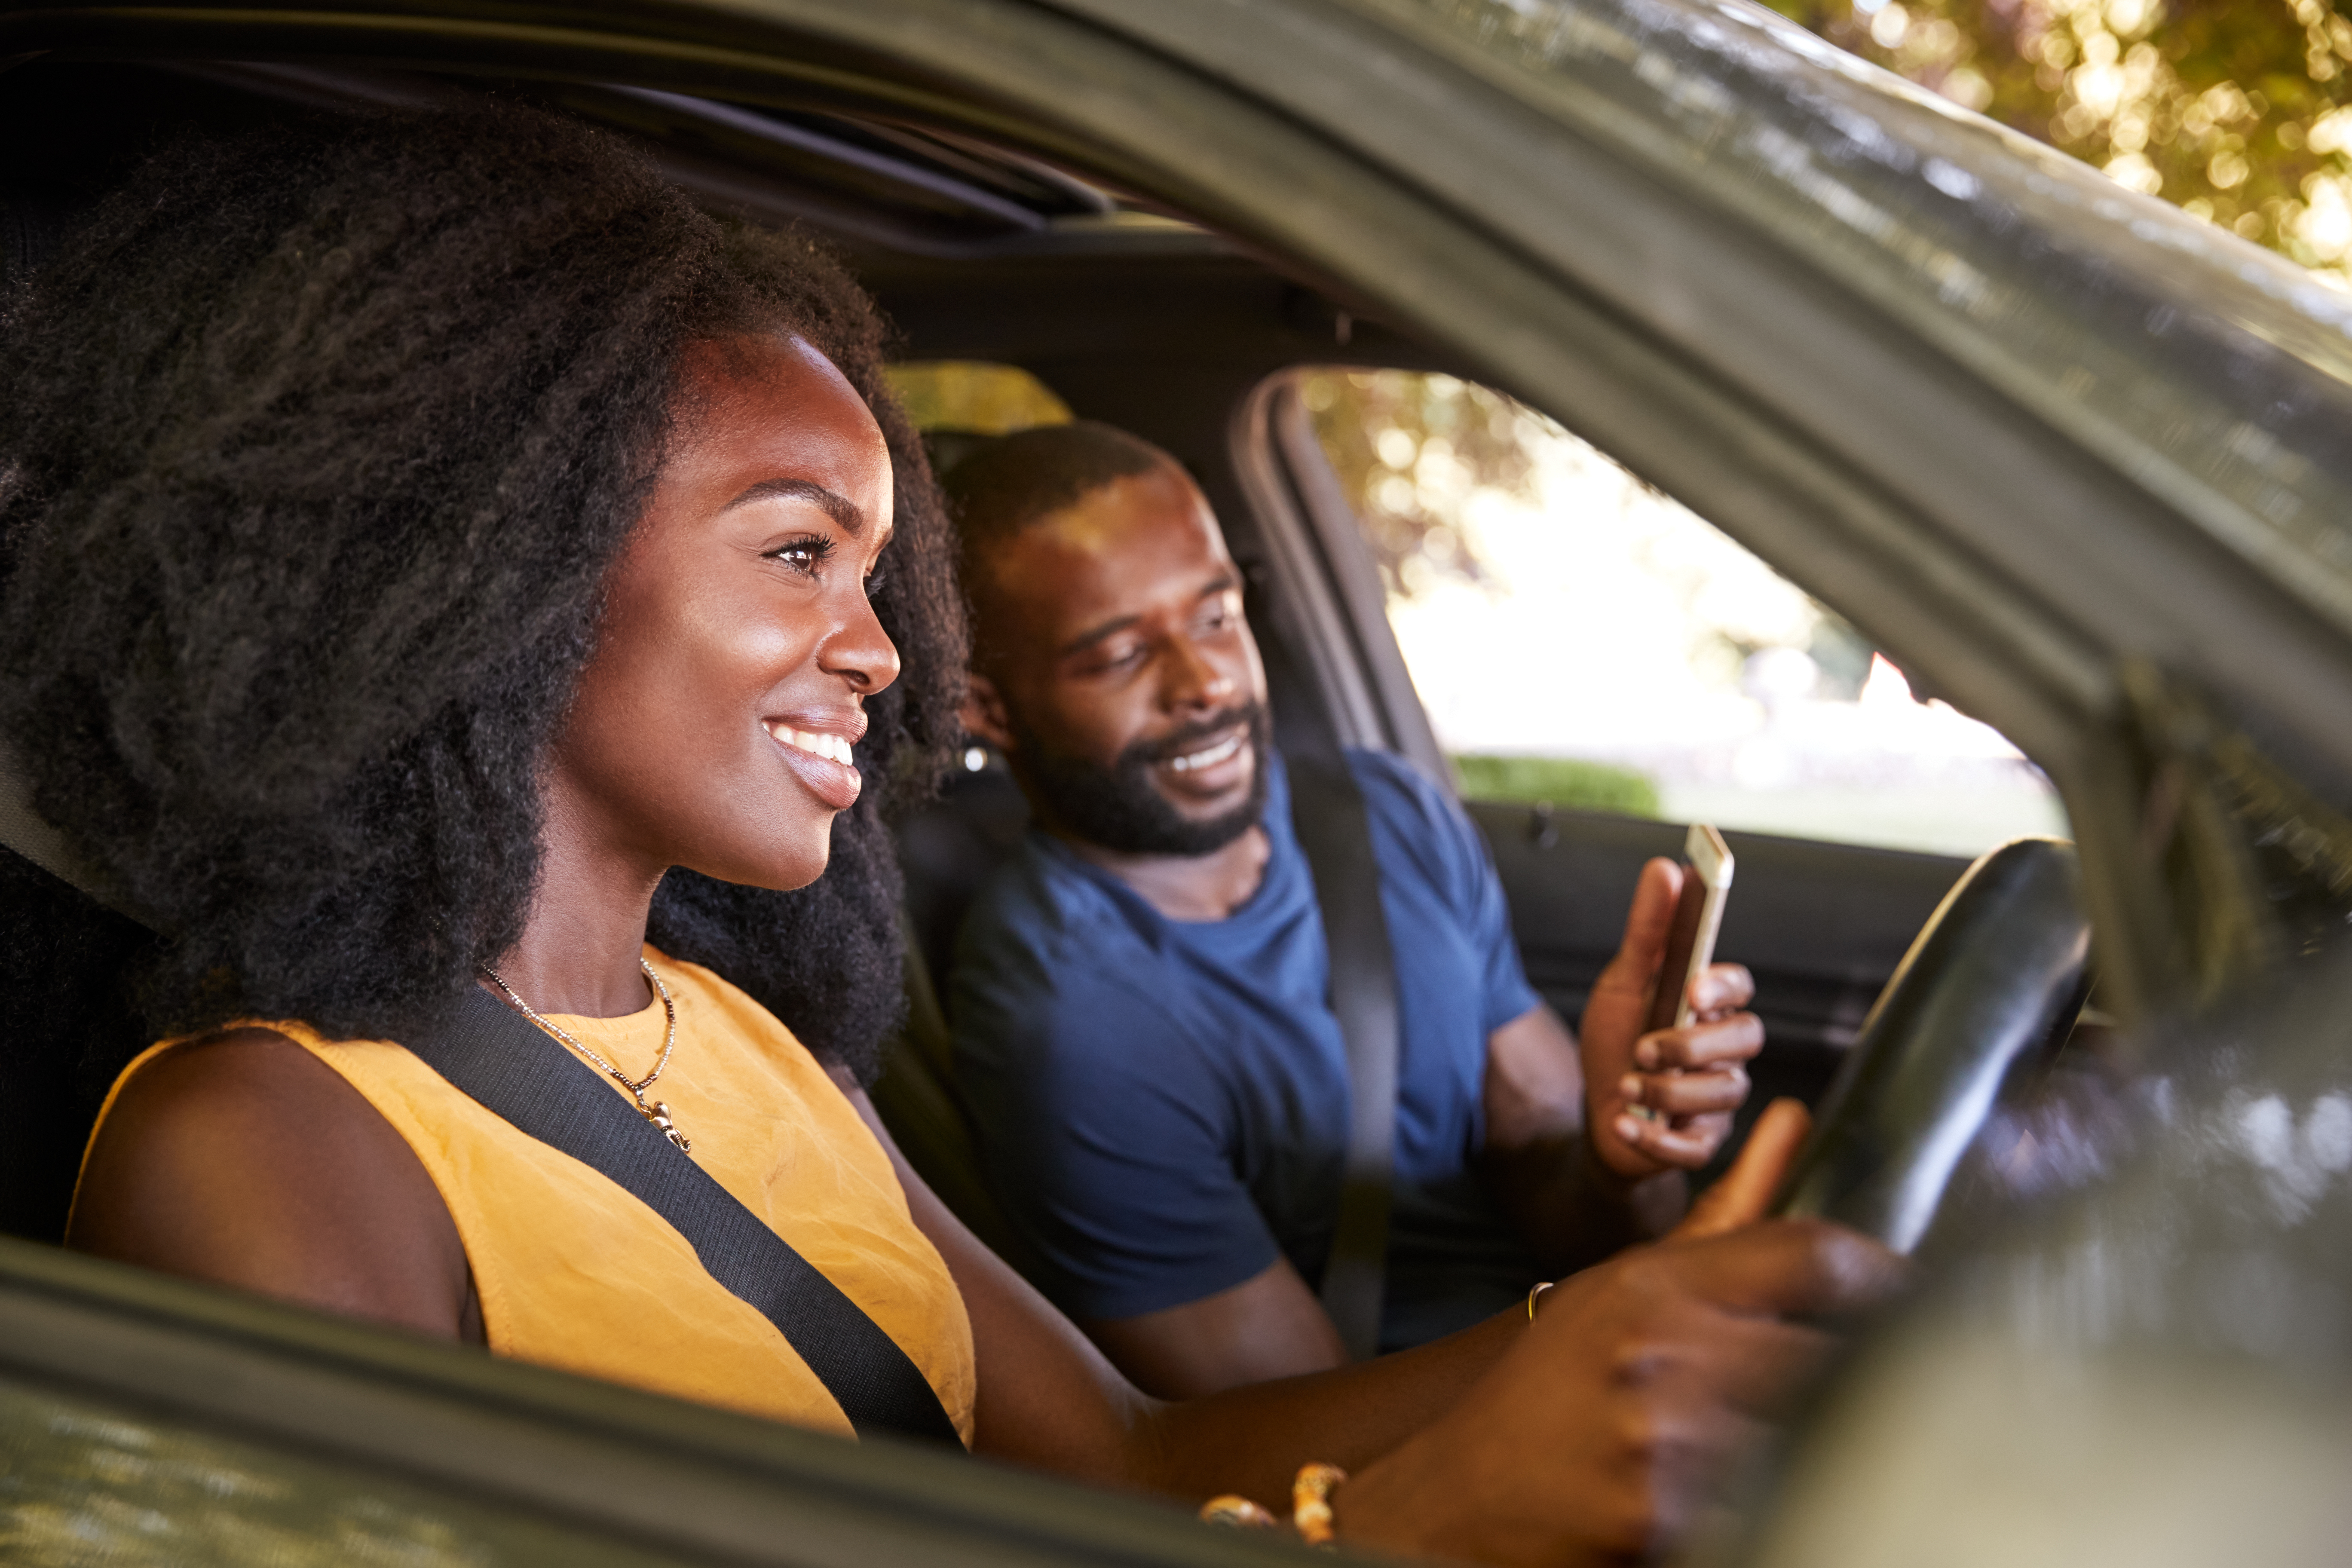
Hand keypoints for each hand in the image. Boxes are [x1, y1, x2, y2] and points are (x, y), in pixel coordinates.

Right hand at [1339, 1102, 1905, 1567]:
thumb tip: (1794, 1118)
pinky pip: (1775, 1505)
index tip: (1931, 1294)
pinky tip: (1781, 1492)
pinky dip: (1791, 1499)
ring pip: (1818, 1438)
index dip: (1892, 1275)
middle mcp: (1662, 1357)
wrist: (1460, 1495)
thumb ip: (1729, 1211)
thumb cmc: (1553, 1388)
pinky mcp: (1665, 1525)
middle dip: (1882, 1368)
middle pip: (1836, 1352)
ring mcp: (1664, 1445)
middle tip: (1918, 1377)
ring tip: (1849, 1442)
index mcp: (1655, 1289)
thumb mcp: (1630, 1286)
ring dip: (1843, 1441)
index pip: (1811, 1255)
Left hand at [1581, 858, 1763, 1179]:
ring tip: (1626, 1087)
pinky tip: (1625, 1123)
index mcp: (1709, 1007)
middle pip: (1744, 1040)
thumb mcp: (1622, 983)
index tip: (1693, 987)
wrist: (1596, 1110)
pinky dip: (1655, 1137)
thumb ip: (1648, 930)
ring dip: (1666, 1091)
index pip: (1740, 987)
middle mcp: (1725, 1052)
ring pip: (1721, 1094)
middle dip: (1692, 1045)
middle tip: (1645, 1049)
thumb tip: (1667, 868)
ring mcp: (1719, 1099)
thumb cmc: (1616, 1040)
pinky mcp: (1704, 1144)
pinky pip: (1696, 1147)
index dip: (1723, 985)